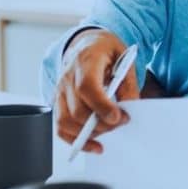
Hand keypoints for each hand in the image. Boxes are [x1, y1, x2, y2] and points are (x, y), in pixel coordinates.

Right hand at [54, 29, 137, 152]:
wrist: (87, 44)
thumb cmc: (106, 51)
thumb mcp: (125, 59)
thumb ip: (128, 83)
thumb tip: (130, 108)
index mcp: (86, 61)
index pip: (86, 87)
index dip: (101, 106)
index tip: (118, 117)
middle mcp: (68, 76)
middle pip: (77, 109)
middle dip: (101, 123)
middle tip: (121, 122)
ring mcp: (60, 90)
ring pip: (66, 121)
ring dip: (89, 134)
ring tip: (109, 131)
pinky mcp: (58, 102)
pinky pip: (60, 127)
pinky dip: (75, 140)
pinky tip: (93, 144)